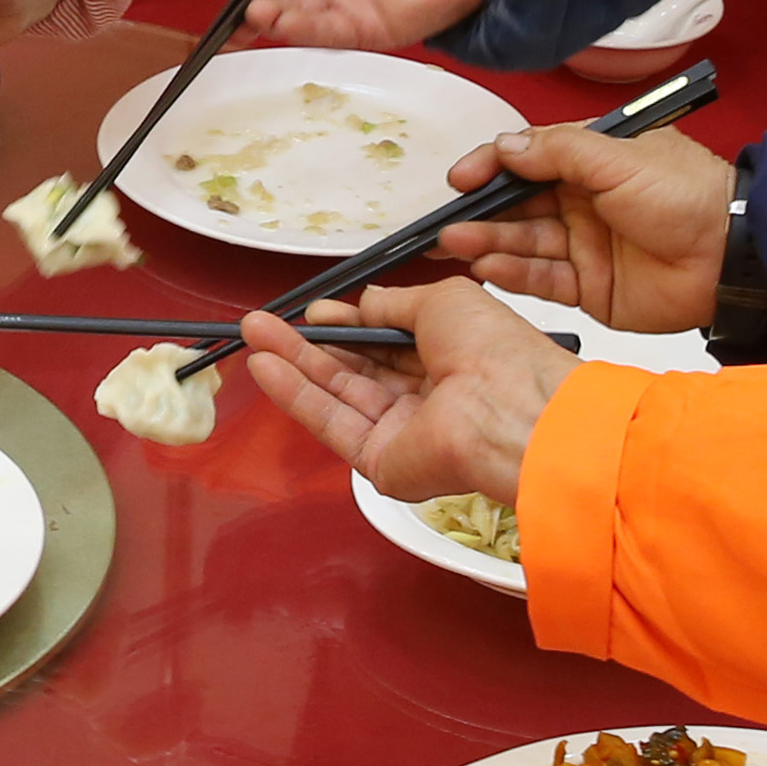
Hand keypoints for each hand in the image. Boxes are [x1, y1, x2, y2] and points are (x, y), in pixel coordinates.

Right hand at [239, 280, 572, 505]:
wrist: (512, 411)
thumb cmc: (496, 351)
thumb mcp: (444, 300)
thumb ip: (396, 302)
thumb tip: (365, 302)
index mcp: (452, 361)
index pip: (388, 343)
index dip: (350, 325)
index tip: (315, 310)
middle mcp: (427, 400)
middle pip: (356, 370)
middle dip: (310, 344)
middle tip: (266, 320)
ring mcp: (403, 435)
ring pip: (338, 395)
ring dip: (294, 365)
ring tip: (254, 334)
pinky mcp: (382, 465)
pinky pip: (333, 424)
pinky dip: (297, 396)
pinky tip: (267, 367)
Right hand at [433, 123, 734, 333]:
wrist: (731, 256)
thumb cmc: (687, 196)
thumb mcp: (620, 157)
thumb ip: (559, 151)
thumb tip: (506, 147)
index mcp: (592, 161)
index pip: (528, 159)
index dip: (491, 167)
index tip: (462, 178)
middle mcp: (582, 202)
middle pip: (518, 205)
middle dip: (480, 212)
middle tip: (443, 223)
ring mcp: (584, 246)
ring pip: (523, 242)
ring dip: (488, 241)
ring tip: (456, 243)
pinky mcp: (589, 287)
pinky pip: (541, 279)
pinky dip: (513, 273)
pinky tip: (488, 266)